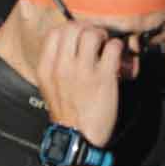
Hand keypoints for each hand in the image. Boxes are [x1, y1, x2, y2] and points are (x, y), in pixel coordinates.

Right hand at [38, 21, 123, 151]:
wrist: (78, 138)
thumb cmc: (67, 113)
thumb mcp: (49, 87)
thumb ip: (55, 65)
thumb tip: (71, 46)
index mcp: (46, 68)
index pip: (55, 32)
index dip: (70, 29)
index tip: (78, 36)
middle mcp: (62, 67)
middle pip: (73, 28)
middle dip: (87, 29)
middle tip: (96, 39)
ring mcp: (83, 71)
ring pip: (93, 34)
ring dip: (103, 36)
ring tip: (106, 47)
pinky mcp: (103, 78)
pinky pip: (113, 48)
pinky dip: (118, 48)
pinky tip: (116, 58)